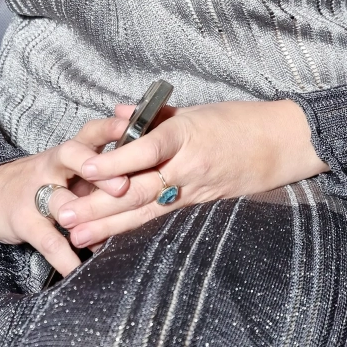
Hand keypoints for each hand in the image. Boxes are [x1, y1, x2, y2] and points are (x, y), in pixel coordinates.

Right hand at [0, 113, 130, 274]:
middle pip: (72, 156)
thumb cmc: (42, 180)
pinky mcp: (24, 220)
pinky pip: (47, 240)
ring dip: (82, 215)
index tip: (133, 126)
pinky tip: (79, 270)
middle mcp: (52, 166)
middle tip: (124, 185)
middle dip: (99, 169)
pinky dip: (64, 257)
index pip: (90, 132)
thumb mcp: (67, 168)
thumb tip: (144, 181)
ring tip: (105, 232)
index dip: (111, 128)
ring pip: (60, 199)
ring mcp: (36, 192)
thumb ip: (99, 171)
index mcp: (68, 152)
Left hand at [55, 100, 326, 250]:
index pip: (146, 148)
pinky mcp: (199, 203)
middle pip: (138, 189)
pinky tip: (111, 238)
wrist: (282, 144)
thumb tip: (119, 114)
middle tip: (64, 214)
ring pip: (145, 210)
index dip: (115, 160)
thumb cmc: (239, 119)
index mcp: (187, 134)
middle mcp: (188, 167)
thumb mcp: (197, 108)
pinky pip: (161, 216)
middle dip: (99, 204)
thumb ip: (156, 114)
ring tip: (78, 237)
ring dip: (109, 225)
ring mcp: (194, 190)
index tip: (84, 166)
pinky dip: (133, 225)